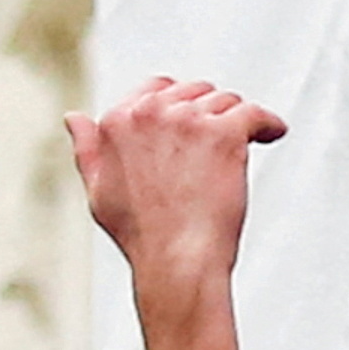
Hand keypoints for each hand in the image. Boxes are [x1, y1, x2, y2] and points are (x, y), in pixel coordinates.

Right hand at [68, 77, 288, 315]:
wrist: (176, 261)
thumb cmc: (140, 234)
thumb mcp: (97, 189)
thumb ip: (88, 148)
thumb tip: (74, 117)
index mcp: (118, 121)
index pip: (156, 88)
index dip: (179, 106)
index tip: (194, 128)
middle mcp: (150, 112)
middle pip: (194, 92)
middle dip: (208, 113)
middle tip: (218, 146)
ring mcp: (189, 121)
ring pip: (225, 102)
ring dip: (235, 122)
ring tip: (241, 151)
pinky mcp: (224, 134)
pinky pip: (255, 114)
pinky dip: (268, 123)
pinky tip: (274, 132)